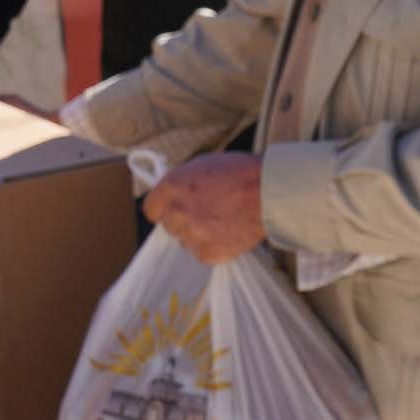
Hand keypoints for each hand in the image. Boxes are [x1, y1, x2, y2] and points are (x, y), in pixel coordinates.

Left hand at [143, 153, 268, 264]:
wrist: (269, 192)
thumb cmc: (241, 173)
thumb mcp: (203, 165)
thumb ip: (182, 183)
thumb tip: (175, 194)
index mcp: (172, 187)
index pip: (151, 209)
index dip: (164, 209)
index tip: (174, 209)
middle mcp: (177, 212)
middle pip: (169, 226)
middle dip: (184, 221)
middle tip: (207, 213)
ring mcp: (192, 235)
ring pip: (186, 241)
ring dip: (199, 235)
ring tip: (223, 222)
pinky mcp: (208, 253)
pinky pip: (203, 254)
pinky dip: (214, 248)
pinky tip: (229, 234)